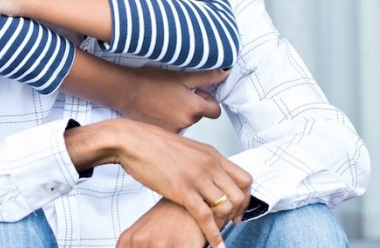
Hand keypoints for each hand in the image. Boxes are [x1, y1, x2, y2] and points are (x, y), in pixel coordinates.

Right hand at [108, 120, 250, 246]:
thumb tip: (207, 176)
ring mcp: (197, 178)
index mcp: (212, 154)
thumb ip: (201, 162)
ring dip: (224, 223)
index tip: (239, 208)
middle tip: (230, 222)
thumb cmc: (154, 145)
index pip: (245, 179)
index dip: (246, 198)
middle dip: (237, 213)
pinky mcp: (183, 190)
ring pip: (226, 206)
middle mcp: (210, 165)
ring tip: (219, 231)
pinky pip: (206, 217)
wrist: (133, 141)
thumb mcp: (187, 150)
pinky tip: (214, 243)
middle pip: (239, 195)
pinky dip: (213, 234)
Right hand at [117, 67, 228, 131]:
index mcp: (194, 108)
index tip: (197, 93)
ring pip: (184, 122)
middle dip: (191, 106)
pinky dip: (167, 120)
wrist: (124, 91)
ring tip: (163, 100)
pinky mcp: (161, 134)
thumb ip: (206, 77)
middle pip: (198, 116)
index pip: (215, 111)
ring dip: (178, 113)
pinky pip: (171, 128)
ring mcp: (173, 131)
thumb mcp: (181, 76)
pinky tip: (156, 110)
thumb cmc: (149, 81)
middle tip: (175, 93)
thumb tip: (225, 74)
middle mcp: (186, 123)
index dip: (207, 100)